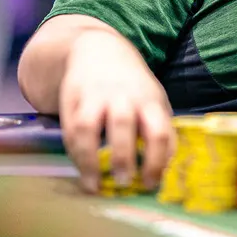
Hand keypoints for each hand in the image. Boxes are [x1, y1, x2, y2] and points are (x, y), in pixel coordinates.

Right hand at [58, 33, 172, 193]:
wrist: (98, 50)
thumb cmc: (133, 87)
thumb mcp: (154, 101)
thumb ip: (160, 130)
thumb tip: (165, 170)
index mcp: (150, 101)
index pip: (159, 132)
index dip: (157, 161)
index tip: (151, 184)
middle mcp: (123, 98)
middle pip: (123, 126)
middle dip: (123, 157)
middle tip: (125, 183)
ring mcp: (95, 98)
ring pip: (89, 128)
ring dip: (91, 160)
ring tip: (94, 186)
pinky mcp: (73, 101)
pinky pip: (71, 130)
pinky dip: (76, 154)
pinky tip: (82, 171)